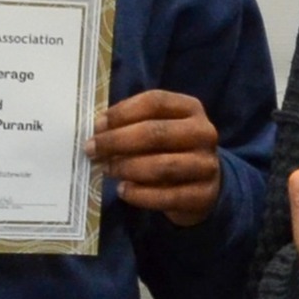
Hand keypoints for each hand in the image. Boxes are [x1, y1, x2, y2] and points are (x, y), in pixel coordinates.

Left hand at [91, 88, 230, 228]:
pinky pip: (167, 196)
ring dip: (127, 168)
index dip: (123, 112)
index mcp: (191, 108)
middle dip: (118, 141)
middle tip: (92, 150)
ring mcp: (206, 165)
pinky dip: (140, 195)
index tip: (98, 125)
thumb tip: (98, 130)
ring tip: (107, 170)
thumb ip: (134, 124)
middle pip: (156, 133)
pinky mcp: (203, 195)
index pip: (155, 102)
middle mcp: (203, 133)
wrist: (206, 186)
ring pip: (162, 166)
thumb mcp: (161, 128)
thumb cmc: (172, 150)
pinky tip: (123, 191)